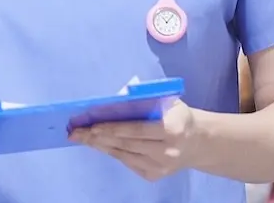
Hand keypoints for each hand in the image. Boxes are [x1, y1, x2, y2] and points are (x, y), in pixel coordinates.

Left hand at [70, 99, 200, 180]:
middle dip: (98, 138)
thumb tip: (115, 98)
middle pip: (126, 144)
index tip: (93, 126)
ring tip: (82, 138)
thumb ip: (147, 100)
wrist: (197, 143)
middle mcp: (166, 151)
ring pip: (124, 155)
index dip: (113, 128)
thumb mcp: (169, 102)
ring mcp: (160, 167)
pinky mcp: (154, 176)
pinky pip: (128, 163)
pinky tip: (99, 145)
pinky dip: (113, 152)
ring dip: (101, 146)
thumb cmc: (178, 116)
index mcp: (171, 130)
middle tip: (76, 133)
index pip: (137, 130)